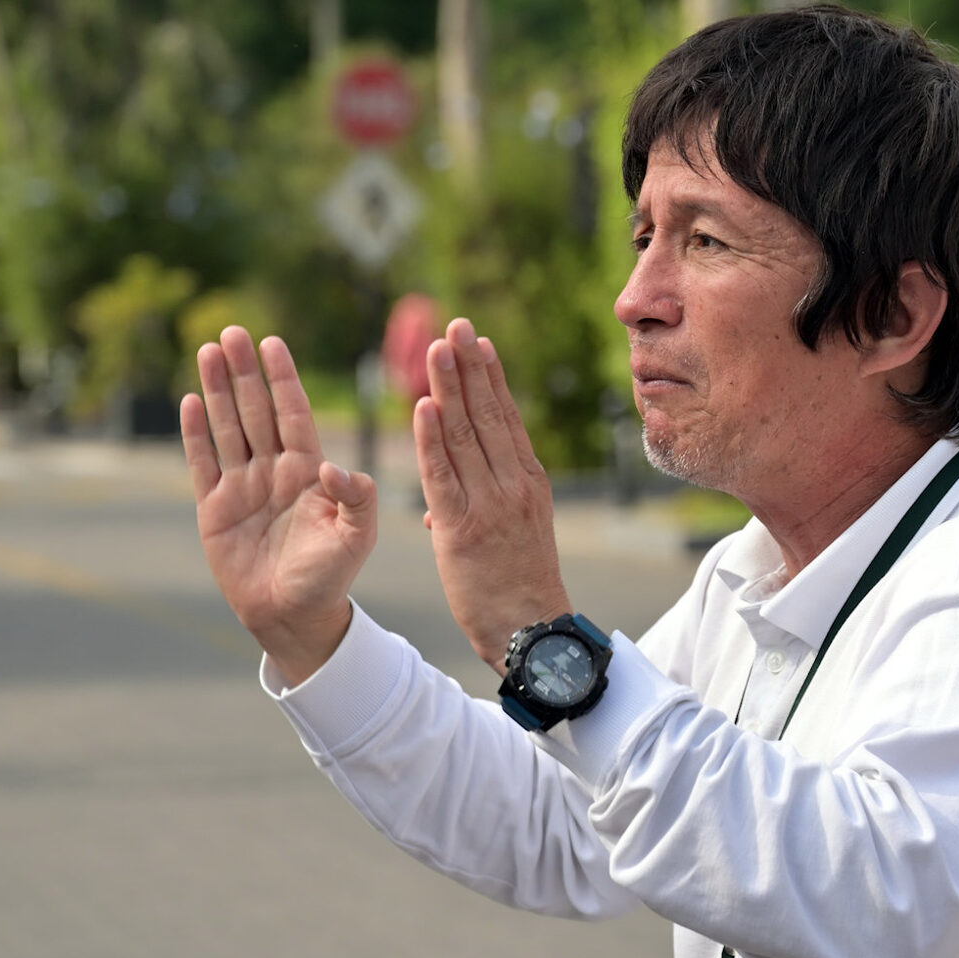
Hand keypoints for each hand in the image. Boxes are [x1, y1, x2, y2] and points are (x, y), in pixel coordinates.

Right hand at [180, 327, 376, 685]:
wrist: (294, 615)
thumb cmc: (330, 576)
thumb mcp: (357, 537)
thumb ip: (357, 499)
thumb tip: (335, 468)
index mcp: (309, 472)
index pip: (294, 414)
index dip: (283, 379)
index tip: (273, 343)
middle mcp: (274, 472)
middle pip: (257, 411)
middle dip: (245, 372)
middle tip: (233, 333)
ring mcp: (242, 487)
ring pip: (228, 427)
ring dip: (218, 390)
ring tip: (209, 351)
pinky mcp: (214, 509)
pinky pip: (203, 462)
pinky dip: (196, 433)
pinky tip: (189, 401)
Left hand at [415, 318, 570, 673]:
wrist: (534, 632)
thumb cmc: (520, 586)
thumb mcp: (516, 531)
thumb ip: (487, 500)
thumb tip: (449, 492)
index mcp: (528, 481)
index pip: (507, 417)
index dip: (490, 376)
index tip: (476, 341)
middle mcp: (513, 484)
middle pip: (488, 414)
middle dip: (469, 367)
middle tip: (455, 325)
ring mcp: (490, 504)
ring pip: (466, 434)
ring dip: (450, 387)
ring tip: (438, 347)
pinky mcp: (464, 528)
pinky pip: (444, 475)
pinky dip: (433, 438)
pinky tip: (425, 406)